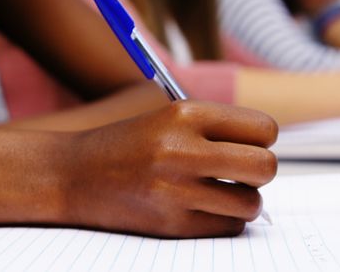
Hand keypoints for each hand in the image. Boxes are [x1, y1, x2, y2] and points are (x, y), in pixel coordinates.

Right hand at [61, 101, 277, 237]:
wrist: (72, 175)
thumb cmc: (127, 143)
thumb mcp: (168, 117)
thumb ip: (217, 128)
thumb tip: (267, 150)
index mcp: (184, 114)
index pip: (263, 128)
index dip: (262, 138)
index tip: (248, 144)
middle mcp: (181, 150)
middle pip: (265, 166)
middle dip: (261, 171)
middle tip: (242, 172)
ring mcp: (175, 191)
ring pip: (251, 203)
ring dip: (244, 200)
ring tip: (223, 192)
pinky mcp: (170, 225)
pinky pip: (228, 227)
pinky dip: (224, 220)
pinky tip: (204, 208)